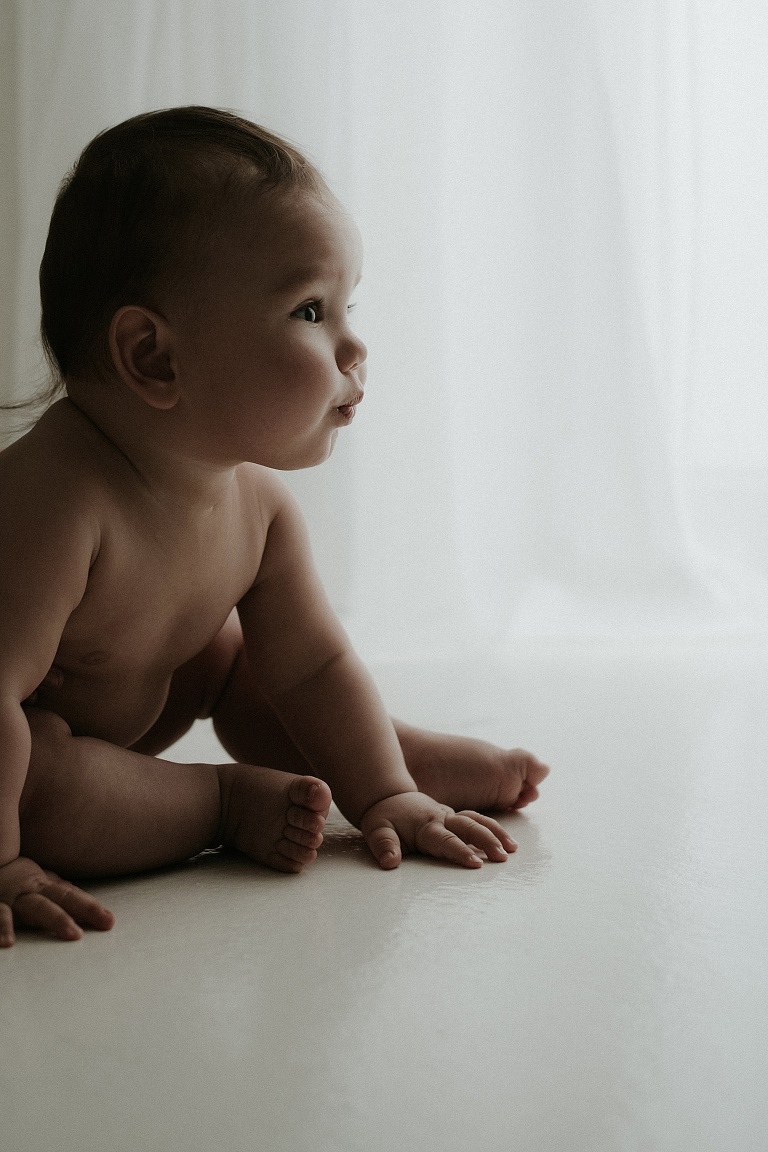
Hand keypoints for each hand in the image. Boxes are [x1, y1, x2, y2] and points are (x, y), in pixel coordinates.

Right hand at [0, 856, 113, 946]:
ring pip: (35, 908)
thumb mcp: (40, 884)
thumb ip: (61, 894)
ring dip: (55, 919)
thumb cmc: (16, 881)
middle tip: (99, 925)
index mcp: (43, 886)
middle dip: (81, 910)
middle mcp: (30, 892)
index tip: (109, 921)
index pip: (71, 896)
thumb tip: (90, 907)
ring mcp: (12, 900)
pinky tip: (8, 942)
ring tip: (71, 933)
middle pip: (59, 899)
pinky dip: (2, 928)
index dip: (91, 908)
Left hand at [358, 790, 517, 869]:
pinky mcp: (454, 816)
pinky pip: (477, 819)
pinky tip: (507, 840)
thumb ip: (384, 846)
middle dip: (487, 841)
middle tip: (503, 857)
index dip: (460, 851)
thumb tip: (390, 862)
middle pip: (468, 827)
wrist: (388, 795)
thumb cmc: (383, 817)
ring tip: (513, 849)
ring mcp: (450, 816)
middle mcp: (442, 818)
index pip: (446, 840)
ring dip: (496, 833)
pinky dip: (493, 828)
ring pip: (477, 820)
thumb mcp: (376, 830)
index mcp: (425, 825)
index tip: (476, 863)